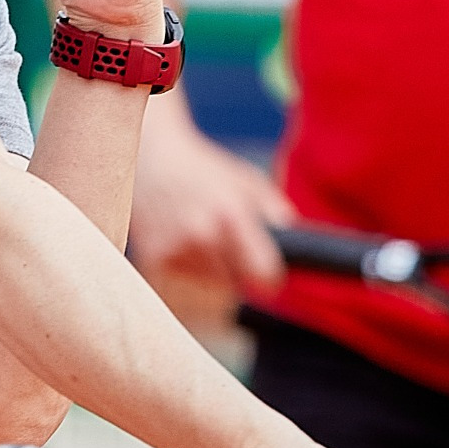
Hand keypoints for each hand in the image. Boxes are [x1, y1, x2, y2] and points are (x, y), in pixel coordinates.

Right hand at [133, 109, 292, 296]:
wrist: (151, 159)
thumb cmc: (205, 171)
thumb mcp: (248, 182)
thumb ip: (277, 214)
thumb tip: (297, 246)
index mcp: (231, 214)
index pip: (263, 274)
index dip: (270, 278)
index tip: (269, 276)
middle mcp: (201, 235)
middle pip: (236, 286)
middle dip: (238, 273)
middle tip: (229, 248)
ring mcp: (174, 250)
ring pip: (209, 288)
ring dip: (212, 274)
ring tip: (202, 241)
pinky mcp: (153, 260)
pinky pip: (184, 286)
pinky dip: (187, 273)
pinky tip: (183, 246)